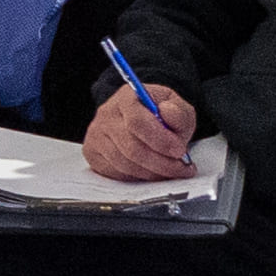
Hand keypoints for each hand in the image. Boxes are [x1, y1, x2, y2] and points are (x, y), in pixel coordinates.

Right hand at [82, 76, 198, 183]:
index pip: (137, 121)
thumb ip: (178, 112)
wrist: (142, 121)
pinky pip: (117, 174)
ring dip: (153, 173)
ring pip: (125, 164)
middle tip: (182, 168)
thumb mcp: (177, 108)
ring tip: (173, 171)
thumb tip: (168, 113)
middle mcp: (106, 115)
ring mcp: (96, 136)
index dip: (160, 140)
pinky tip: (155, 173)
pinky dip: (140, 177)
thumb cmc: (160, 115)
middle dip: (161, 163)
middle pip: (131, 147)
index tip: (179, 151)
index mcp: (126, 97)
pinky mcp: (93, 154)